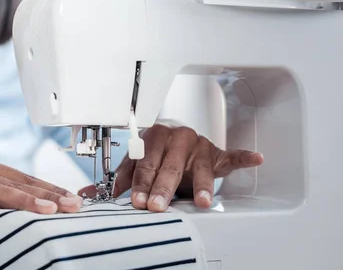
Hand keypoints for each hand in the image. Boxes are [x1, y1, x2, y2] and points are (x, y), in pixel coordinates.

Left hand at [78, 124, 262, 211]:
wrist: (179, 145)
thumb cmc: (158, 156)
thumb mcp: (137, 165)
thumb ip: (118, 179)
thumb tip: (88, 196)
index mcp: (154, 137)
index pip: (146, 163)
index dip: (141, 184)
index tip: (137, 201)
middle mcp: (177, 138)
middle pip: (170, 167)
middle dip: (163, 188)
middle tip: (158, 206)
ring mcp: (200, 145)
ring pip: (200, 167)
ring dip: (202, 185)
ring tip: (202, 201)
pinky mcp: (219, 154)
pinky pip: (234, 155)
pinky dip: (244, 157)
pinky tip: (254, 159)